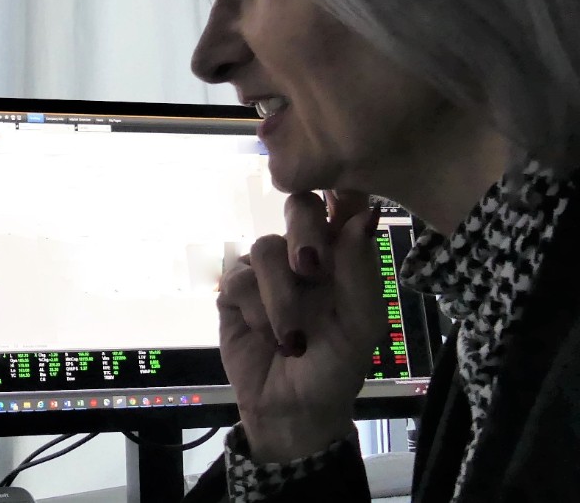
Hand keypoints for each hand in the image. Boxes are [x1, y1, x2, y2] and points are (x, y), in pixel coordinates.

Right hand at [217, 190, 384, 461]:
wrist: (292, 410)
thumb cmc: (336, 367)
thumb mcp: (361, 324)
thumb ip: (360, 271)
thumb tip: (362, 214)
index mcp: (343, 256)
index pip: (342, 204)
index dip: (339, 186)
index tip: (338, 186)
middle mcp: (304, 254)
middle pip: (299, 207)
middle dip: (303, 232)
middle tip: (308, 266)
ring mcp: (266, 270)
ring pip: (265, 249)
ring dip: (280, 298)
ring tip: (290, 338)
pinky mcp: (234, 290)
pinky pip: (238, 279)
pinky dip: (254, 311)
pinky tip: (265, 335)